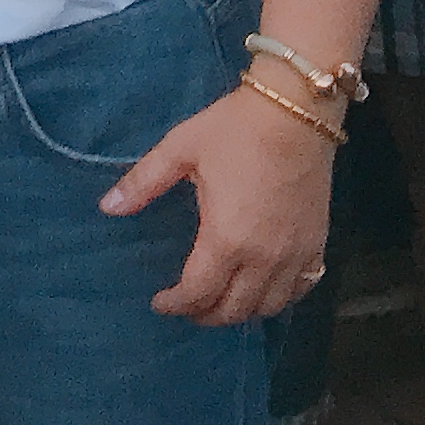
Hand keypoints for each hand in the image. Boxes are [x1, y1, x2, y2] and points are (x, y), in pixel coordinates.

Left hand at [106, 84, 335, 324]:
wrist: (295, 111)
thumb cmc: (234, 129)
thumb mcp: (181, 149)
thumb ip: (143, 182)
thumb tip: (107, 208)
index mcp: (227, 238)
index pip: (199, 291)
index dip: (176, 304)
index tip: (159, 303)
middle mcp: (265, 257)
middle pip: (235, 309)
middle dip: (206, 314)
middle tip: (186, 307)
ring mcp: (296, 254)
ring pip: (269, 306)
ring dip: (242, 311)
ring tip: (219, 301)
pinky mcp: (318, 243)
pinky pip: (301, 288)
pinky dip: (279, 298)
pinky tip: (264, 289)